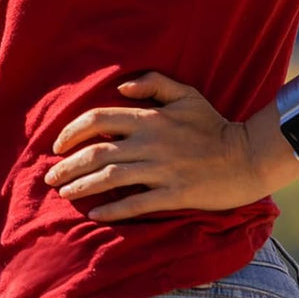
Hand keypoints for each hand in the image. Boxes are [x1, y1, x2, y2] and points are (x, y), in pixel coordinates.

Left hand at [42, 71, 266, 221]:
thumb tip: (121, 85)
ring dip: (82, 187)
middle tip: (51, 176)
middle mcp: (149, 143)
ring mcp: (161, 170)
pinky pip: (136, 204)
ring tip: (64, 194)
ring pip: (110, 179)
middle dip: (68, 166)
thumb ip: (153, 83)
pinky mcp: (173, 194)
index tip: (58, 145)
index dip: (72, 131)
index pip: (98, 120)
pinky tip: (94, 215)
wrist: (247, 157)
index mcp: (149, 118)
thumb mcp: (185, 94)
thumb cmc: (213, 124)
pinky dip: (112, 210)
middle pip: (97, 153)